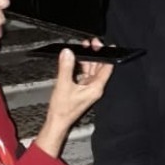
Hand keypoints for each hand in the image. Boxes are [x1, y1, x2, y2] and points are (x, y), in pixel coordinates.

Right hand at [35, 38, 113, 157]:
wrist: (57, 121)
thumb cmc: (63, 110)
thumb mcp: (63, 85)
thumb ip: (66, 67)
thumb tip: (67, 53)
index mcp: (95, 88)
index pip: (106, 68)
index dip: (106, 55)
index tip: (105, 45)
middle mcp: (94, 88)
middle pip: (99, 67)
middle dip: (95, 54)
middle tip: (90, 44)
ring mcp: (88, 88)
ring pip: (91, 70)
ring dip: (87, 60)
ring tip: (82, 49)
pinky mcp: (81, 89)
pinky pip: (84, 74)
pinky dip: (80, 66)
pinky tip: (75, 60)